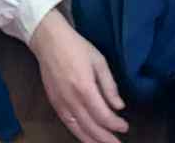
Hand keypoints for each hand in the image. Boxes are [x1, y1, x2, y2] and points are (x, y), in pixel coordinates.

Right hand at [28, 11, 127, 142]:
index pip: (103, 115)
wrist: (49, 41)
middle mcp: (71, 100)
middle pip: (91, 127)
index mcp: (85, 88)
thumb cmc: (76, 47)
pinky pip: (67, 124)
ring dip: (92, 140)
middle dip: (106, 139)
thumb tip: (119, 106)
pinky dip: (78, 133)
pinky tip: (87, 137)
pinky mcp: (54, 103)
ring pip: (78, 129)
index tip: (125, 126)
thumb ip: (109, 86)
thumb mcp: (99, 61)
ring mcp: (61, 103)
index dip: (115, 124)